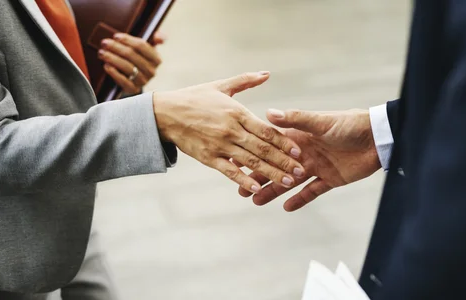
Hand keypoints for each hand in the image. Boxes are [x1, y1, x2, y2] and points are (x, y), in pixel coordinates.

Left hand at [99, 31, 164, 93]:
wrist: (134, 79)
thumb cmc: (139, 58)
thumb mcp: (148, 48)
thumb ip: (156, 39)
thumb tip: (160, 37)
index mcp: (156, 59)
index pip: (142, 46)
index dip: (128, 40)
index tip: (116, 36)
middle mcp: (152, 71)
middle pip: (132, 55)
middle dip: (116, 47)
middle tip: (104, 43)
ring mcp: (143, 81)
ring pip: (127, 67)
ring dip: (112, 58)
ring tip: (102, 53)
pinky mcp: (134, 89)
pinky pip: (123, 81)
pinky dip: (114, 72)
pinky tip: (106, 65)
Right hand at [153, 72, 304, 193]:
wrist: (164, 113)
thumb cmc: (195, 97)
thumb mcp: (221, 85)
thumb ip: (246, 80)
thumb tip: (267, 73)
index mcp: (237, 112)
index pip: (266, 130)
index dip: (284, 141)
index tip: (300, 150)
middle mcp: (231, 130)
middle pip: (263, 149)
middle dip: (284, 161)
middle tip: (301, 171)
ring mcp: (220, 145)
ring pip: (250, 162)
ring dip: (271, 173)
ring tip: (288, 182)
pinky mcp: (208, 158)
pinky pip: (229, 171)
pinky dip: (244, 180)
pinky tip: (258, 189)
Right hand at [238, 108, 381, 210]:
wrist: (376, 138)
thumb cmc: (349, 124)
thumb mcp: (320, 121)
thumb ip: (295, 119)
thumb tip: (268, 113)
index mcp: (300, 137)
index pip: (272, 147)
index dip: (255, 154)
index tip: (236, 162)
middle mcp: (305, 153)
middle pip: (277, 167)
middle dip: (260, 177)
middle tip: (241, 189)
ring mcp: (317, 167)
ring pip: (290, 182)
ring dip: (274, 191)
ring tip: (256, 200)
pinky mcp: (331, 179)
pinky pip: (312, 192)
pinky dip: (300, 200)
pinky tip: (285, 207)